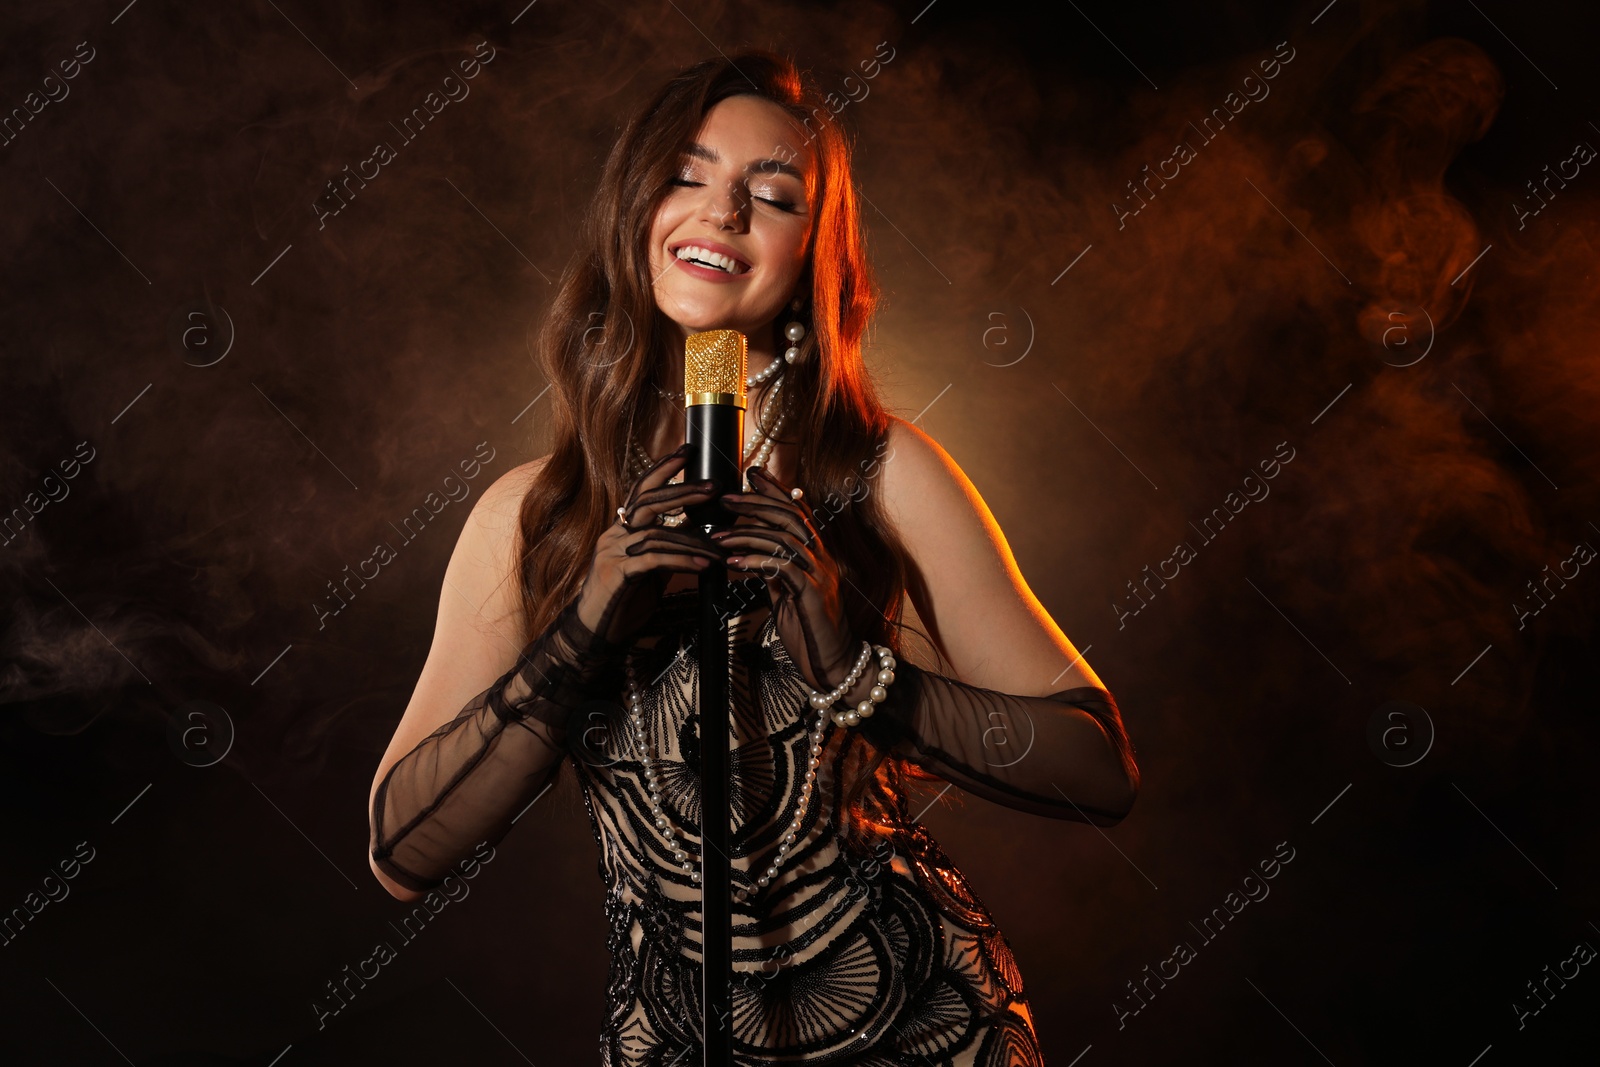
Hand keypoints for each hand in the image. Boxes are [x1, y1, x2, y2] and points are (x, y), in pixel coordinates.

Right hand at [573, 444, 721, 645]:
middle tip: (712, 487)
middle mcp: (614, 535)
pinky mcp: (616, 574)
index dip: (663, 469)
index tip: (687, 451)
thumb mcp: (650, 570)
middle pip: (647, 501)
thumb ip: (668, 549)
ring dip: (693, 542)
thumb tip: (700, 536)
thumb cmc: (623, 601)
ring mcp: (612, 552)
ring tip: (719, 549)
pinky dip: (681, 561)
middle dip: (682, 491)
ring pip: (657, 534)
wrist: (594, 632)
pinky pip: (653, 560)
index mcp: (621, 529)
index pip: (641, 490)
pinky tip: (702, 566)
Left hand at [711, 466, 858, 693]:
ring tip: (718, 537)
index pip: (798, 511)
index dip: (776, 490)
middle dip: (756, 503)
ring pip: (784, 539)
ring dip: (747, 534)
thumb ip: (775, 571)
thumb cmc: (810, 631)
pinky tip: (734, 564)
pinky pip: (783, 569)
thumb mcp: (787, 595)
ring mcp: (820, 576)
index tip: (751, 473)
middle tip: (726, 498)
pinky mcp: (813, 596)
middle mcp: (822, 559)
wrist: (834, 666)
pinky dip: (756, 562)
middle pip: (791, 517)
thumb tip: (751, 554)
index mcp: (816, 555)